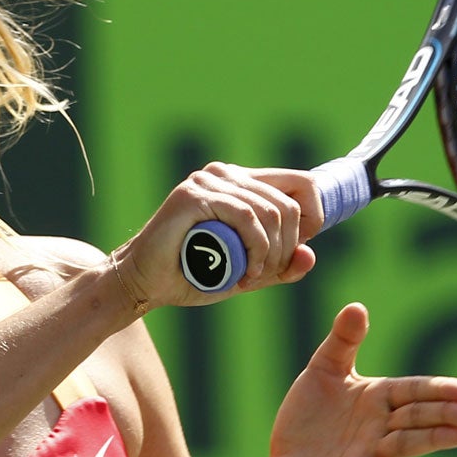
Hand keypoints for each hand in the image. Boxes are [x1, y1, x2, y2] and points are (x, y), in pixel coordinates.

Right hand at [112, 163, 322, 308]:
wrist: (144, 282)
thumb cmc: (190, 276)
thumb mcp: (247, 273)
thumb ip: (278, 266)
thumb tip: (310, 254)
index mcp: (240, 182)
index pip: (301, 182)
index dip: (313, 218)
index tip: (296, 252)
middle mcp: (225, 174)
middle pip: (289, 203)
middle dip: (288, 247)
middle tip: (267, 275)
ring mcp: (207, 181)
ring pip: (269, 211)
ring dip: (271, 254)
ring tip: (252, 278)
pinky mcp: (194, 195)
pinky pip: (246, 217)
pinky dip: (256, 248)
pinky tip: (247, 271)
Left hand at [258, 303, 456, 456]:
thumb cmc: (308, 416)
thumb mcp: (323, 371)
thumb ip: (342, 342)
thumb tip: (357, 306)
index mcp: (375, 398)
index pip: (412, 391)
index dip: (438, 390)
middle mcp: (377, 427)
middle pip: (416, 418)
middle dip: (445, 415)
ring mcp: (366, 455)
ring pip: (403, 445)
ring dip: (433, 440)